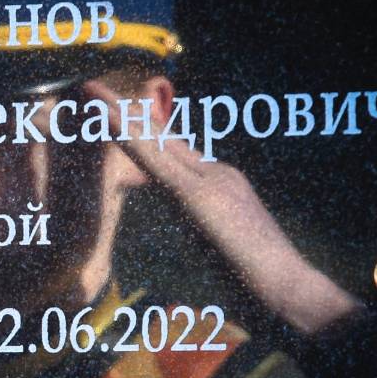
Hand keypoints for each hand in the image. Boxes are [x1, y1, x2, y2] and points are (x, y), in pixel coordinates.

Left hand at [85, 79, 360, 334]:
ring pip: (153, 141)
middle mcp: (215, 173)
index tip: (115, 116)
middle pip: (159, 138)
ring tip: (89, 90)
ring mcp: (208, 179)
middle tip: (92, 90)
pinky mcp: (197, 193)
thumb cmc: (258, 283)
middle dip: (124, 114)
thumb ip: (205, 235)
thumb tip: (193, 235)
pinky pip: (153, 159)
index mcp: (219, 186)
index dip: (141, 134)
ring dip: (118, 114)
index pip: (171, 153)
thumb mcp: (224, 252)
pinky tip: (106, 118)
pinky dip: (128, 136)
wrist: (287, 287)